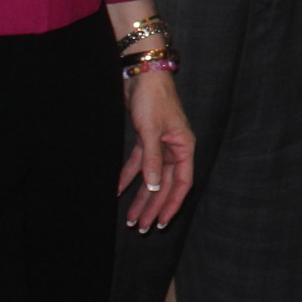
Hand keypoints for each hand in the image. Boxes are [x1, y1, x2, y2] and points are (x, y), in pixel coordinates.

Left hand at [118, 69, 195, 229]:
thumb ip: (153, 160)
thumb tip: (154, 187)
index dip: (172, 204)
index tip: (160, 222)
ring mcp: (160, 144)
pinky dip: (128, 177)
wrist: (142, 75)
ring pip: (151, 177)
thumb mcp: (151, 131)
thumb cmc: (154, 99)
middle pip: (165, 184)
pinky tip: (117, 190)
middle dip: (153, 206)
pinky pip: (138, 163)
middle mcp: (174, 148)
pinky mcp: (145, 139)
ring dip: (141, 197)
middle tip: (140, 227)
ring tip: (130, 217)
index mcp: (184, 147)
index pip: (182, 183)